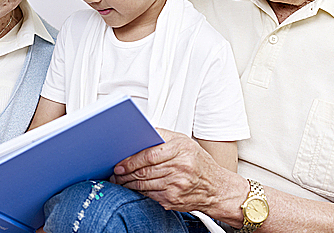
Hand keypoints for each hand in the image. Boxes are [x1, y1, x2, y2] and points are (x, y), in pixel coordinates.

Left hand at [111, 129, 242, 214]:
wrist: (217, 188)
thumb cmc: (200, 163)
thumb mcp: (185, 143)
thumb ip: (163, 137)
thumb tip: (140, 133)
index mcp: (181, 149)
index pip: (150, 155)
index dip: (131, 160)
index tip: (120, 162)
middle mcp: (180, 167)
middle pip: (144, 171)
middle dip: (126, 172)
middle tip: (116, 172)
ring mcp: (176, 185)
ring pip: (144, 184)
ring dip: (128, 183)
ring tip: (120, 179)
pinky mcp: (172, 200)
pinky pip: (149, 195)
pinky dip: (138, 191)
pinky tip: (132, 187)